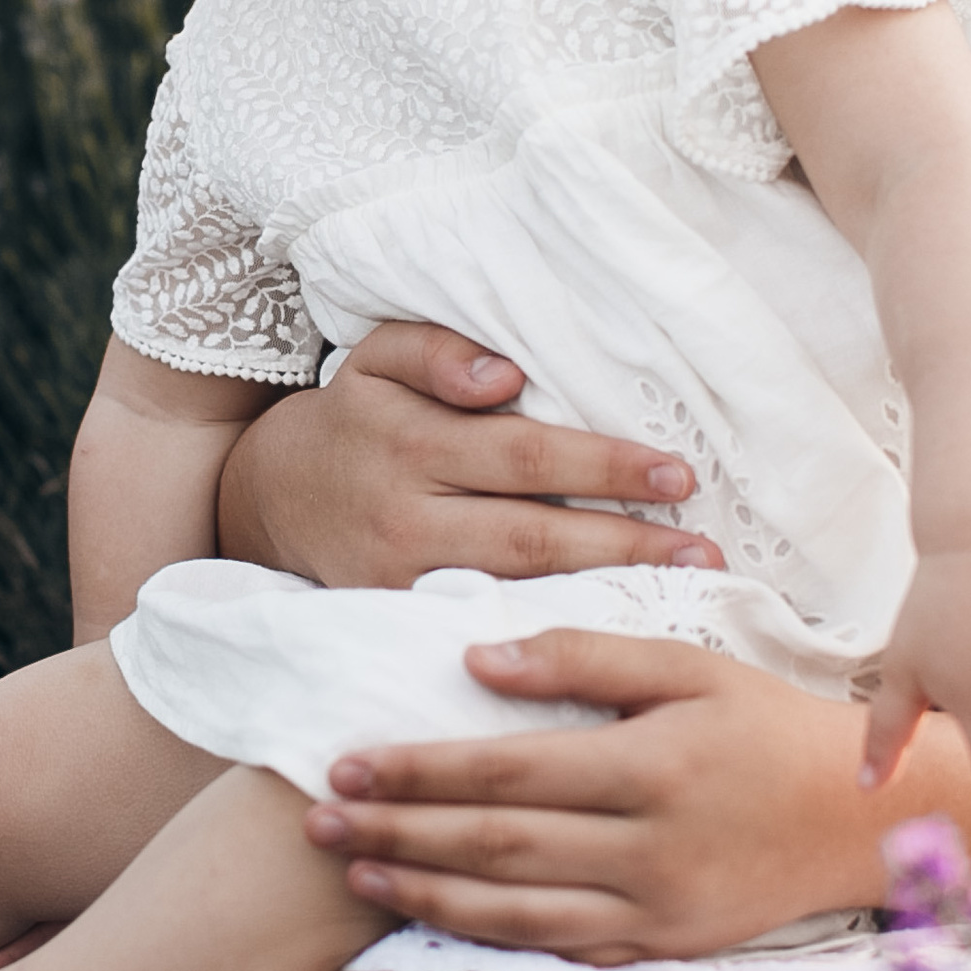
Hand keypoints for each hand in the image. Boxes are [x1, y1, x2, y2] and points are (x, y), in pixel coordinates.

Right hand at [212, 321, 725, 589]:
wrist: (266, 499)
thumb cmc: (352, 418)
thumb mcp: (375, 358)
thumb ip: (435, 349)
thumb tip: (504, 375)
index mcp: (409, 440)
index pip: (523, 455)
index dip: (602, 468)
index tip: (676, 475)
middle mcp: (406, 515)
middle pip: (532, 533)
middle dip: (625, 542)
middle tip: (704, 546)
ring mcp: (401, 578)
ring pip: (516, 587)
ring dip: (607, 589)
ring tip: (685, 583)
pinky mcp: (399, 618)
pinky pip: (488, 619)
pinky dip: (556, 621)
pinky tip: (616, 620)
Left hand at [304, 631, 878, 962]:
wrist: (861, 818)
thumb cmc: (767, 724)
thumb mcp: (690, 665)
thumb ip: (582, 656)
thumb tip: (475, 658)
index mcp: (652, 767)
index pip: (506, 772)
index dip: (419, 770)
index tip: (348, 759)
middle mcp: (650, 849)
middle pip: (495, 847)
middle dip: (398, 833)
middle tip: (317, 818)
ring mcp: (657, 910)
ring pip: (515, 913)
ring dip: (425, 893)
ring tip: (354, 868)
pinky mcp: (664, 949)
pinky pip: (559, 950)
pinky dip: (489, 936)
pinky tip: (434, 912)